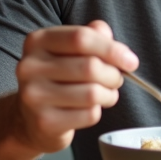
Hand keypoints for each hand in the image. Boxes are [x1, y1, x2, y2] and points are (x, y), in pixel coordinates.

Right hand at [14, 20, 138, 153]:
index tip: (130, 61)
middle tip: (116, 80)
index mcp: (37, 41)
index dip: (112, 49)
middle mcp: (29, 66)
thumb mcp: (71, 51)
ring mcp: (34, 95)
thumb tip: (118, 48)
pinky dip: (97, 112)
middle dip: (113, 75)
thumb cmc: (60, 78)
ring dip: (109, 94)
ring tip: (106, 94)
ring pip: (92, 93)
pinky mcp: (44, 122)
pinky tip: (90, 109)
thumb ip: (94, 37)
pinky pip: (89, 115)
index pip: (81, 38)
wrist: (32, 118)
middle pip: (90, 66)